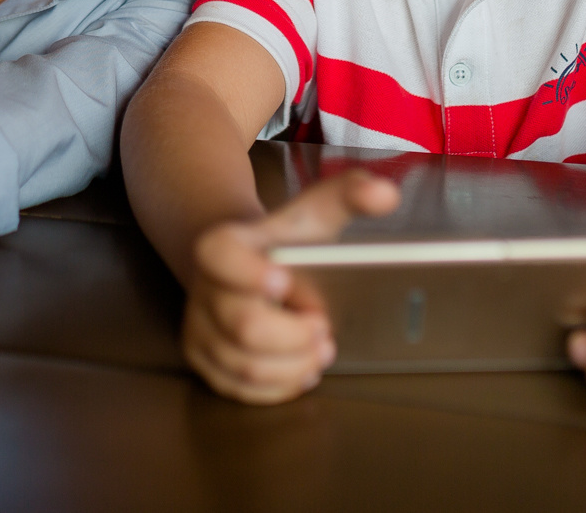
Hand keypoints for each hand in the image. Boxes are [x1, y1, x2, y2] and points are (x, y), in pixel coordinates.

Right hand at [182, 169, 399, 403]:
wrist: (247, 265)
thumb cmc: (286, 244)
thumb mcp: (314, 214)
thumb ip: (349, 196)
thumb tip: (385, 194)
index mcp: (222, 247)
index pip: (220, 257)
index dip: (249, 273)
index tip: (285, 280)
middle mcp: (203, 290)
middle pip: (244, 326)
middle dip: (294, 336)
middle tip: (324, 327)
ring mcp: (199, 329)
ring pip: (245, 366)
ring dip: (293, 364)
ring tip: (320, 349)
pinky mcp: (205, 362)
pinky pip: (242, 390)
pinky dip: (279, 385)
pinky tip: (302, 368)